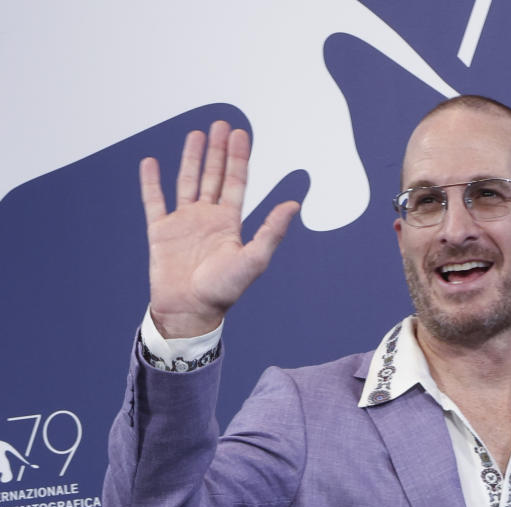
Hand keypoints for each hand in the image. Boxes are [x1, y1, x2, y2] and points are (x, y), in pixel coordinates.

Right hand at [140, 120, 299, 337]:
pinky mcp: (160, 231)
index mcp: (229, 224)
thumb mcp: (253, 260)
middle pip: (214, 176)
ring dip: (192, 158)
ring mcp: (183, 223)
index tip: (241, 134)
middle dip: (218, 151)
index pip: (235, 183)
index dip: (238, 159)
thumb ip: (271, 231)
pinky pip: (154, 201)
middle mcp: (207, 219)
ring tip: (197, 134)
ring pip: (187, 182)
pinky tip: (150, 163)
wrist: (189, 311)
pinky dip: (151, 182)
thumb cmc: (222, 292)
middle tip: (222, 125)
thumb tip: (294, 205)